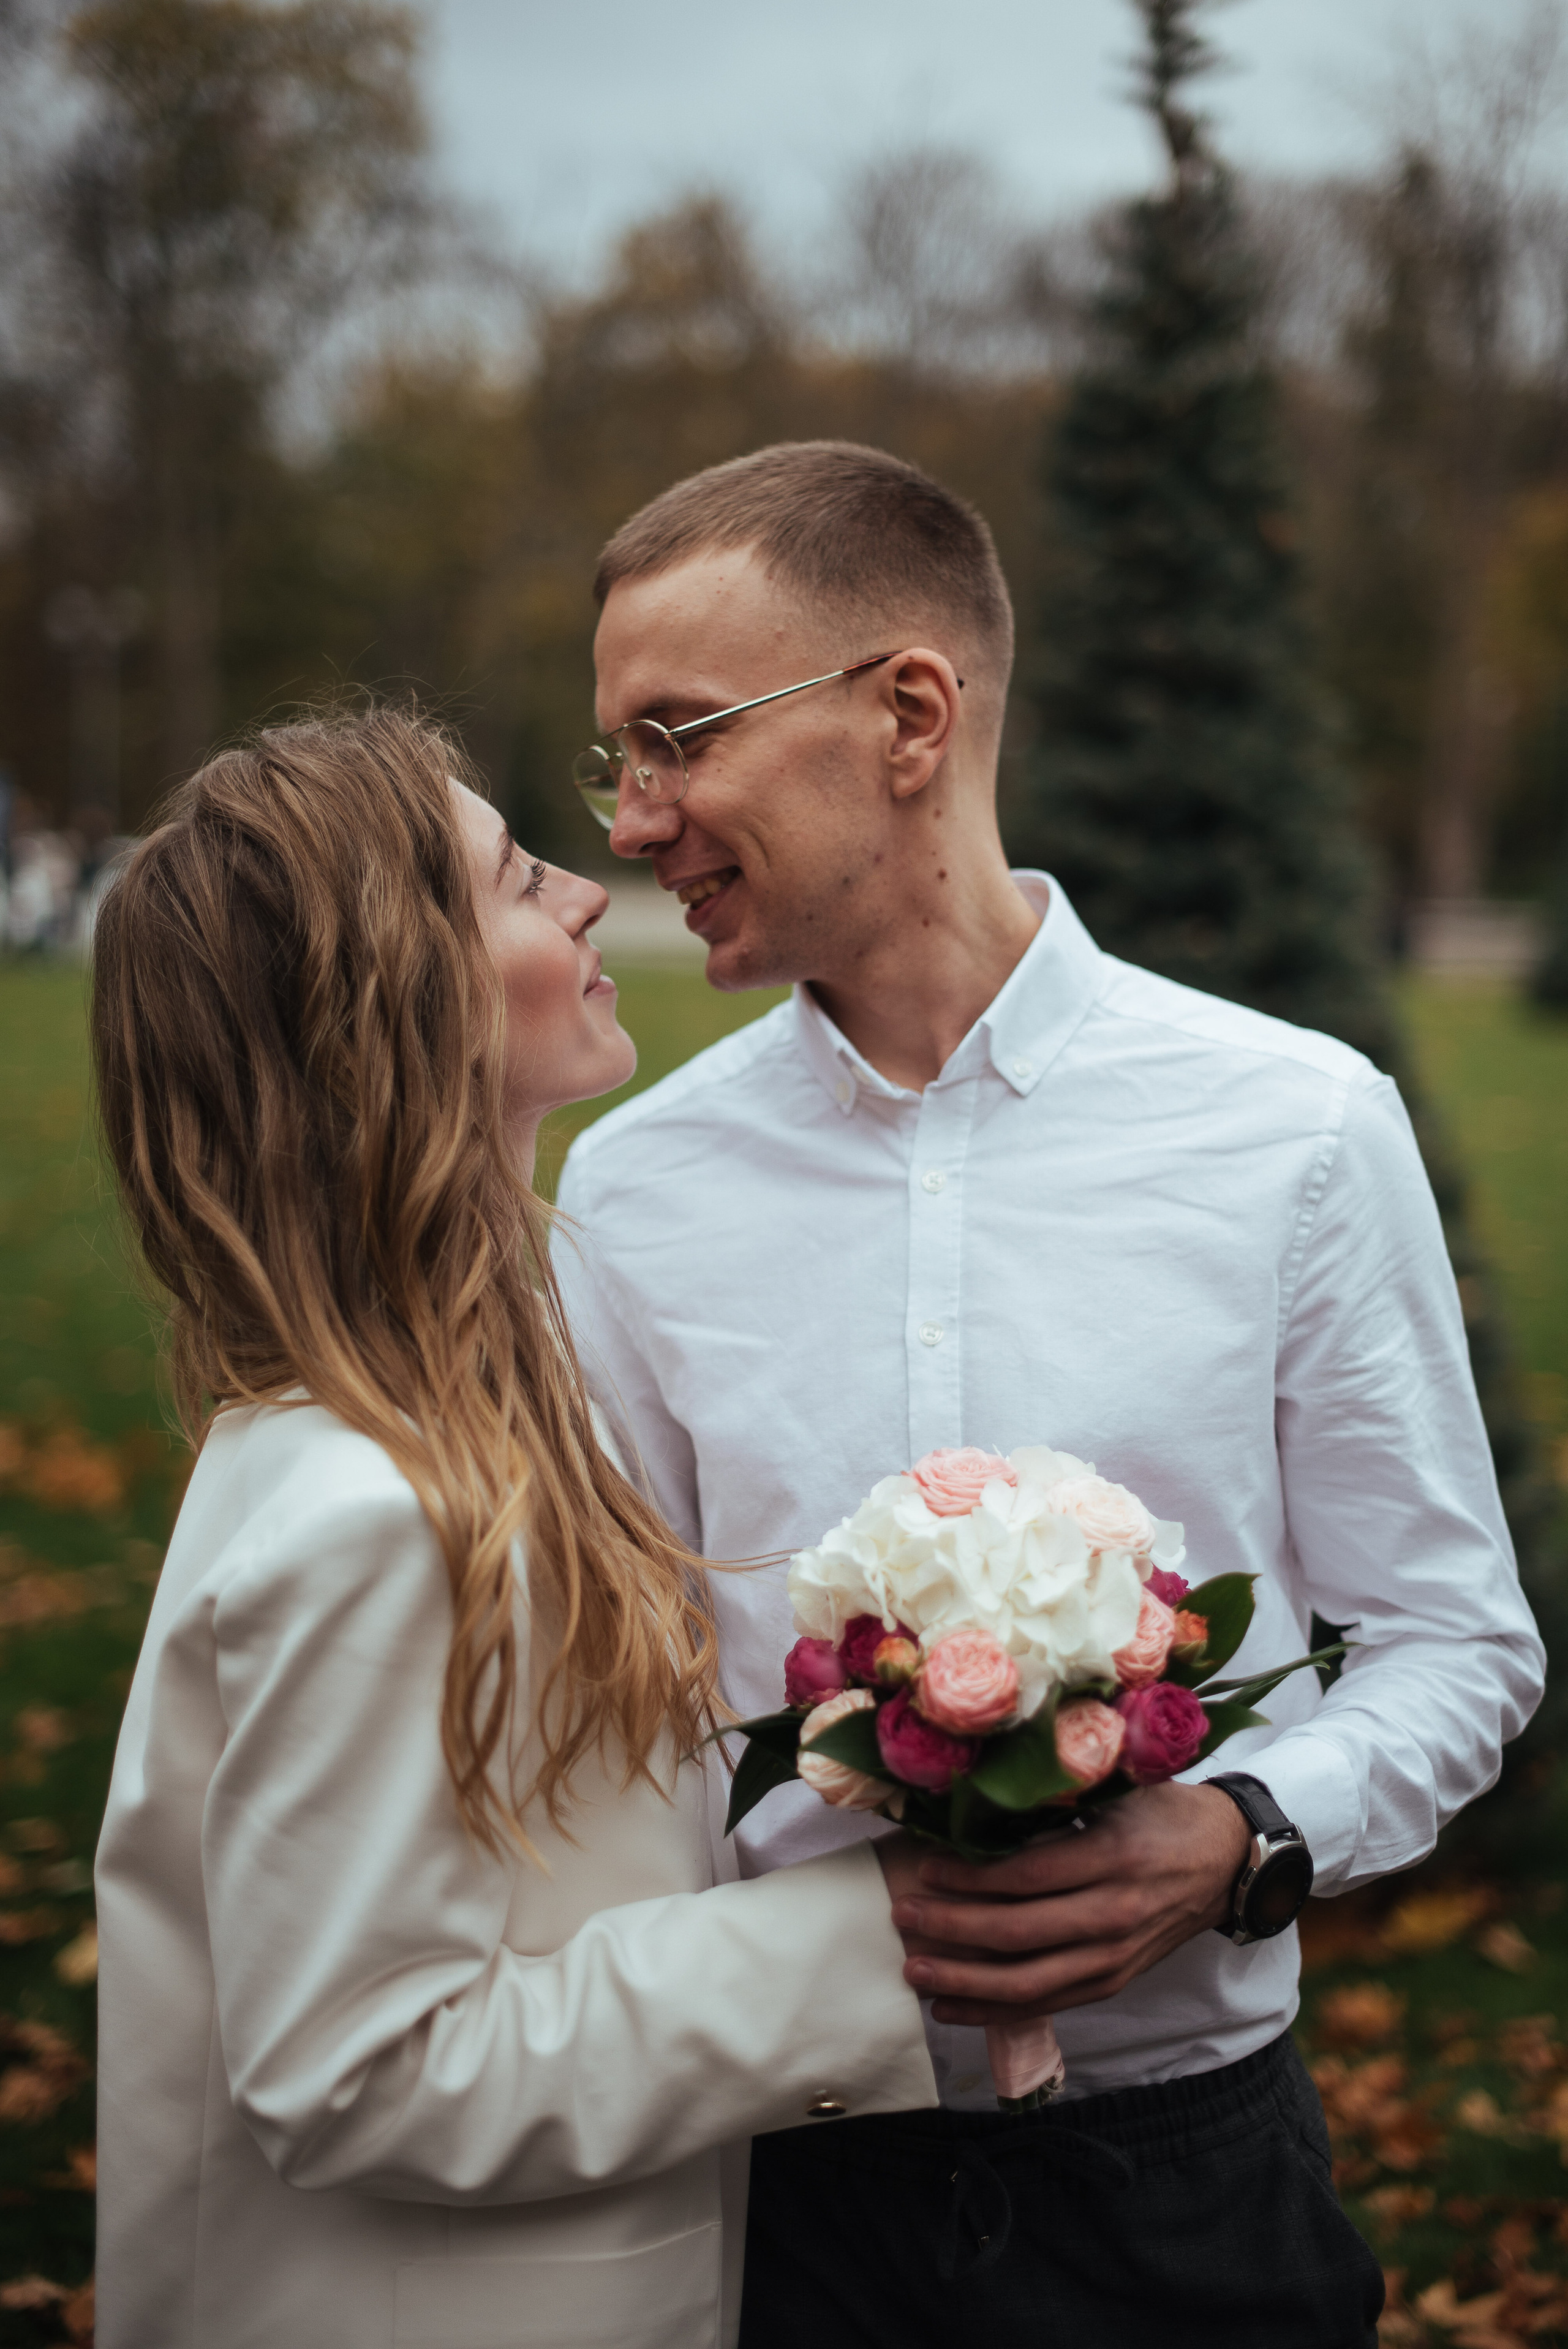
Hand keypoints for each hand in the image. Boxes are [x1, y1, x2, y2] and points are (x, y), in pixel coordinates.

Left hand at [885, 1783, 1251, 2025]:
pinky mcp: (1115, 1980)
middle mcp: (1115, 1914)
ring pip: (1030, 1983)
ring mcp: (1116, 1956)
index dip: (970, 1879)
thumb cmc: (1164, 1814)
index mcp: (1113, 1858)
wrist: (1227, 1859)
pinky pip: (1048, 2004)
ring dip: (966, 1984)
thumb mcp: (1116, 1793)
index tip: (925, 1871)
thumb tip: (977, 1806)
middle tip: (903, 1918)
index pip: (1027, 1877)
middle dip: (954, 1931)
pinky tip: (953, 2008)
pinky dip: (997, 2011)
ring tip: (916, 1973)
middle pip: (1021, 1935)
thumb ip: (1056, 1803)